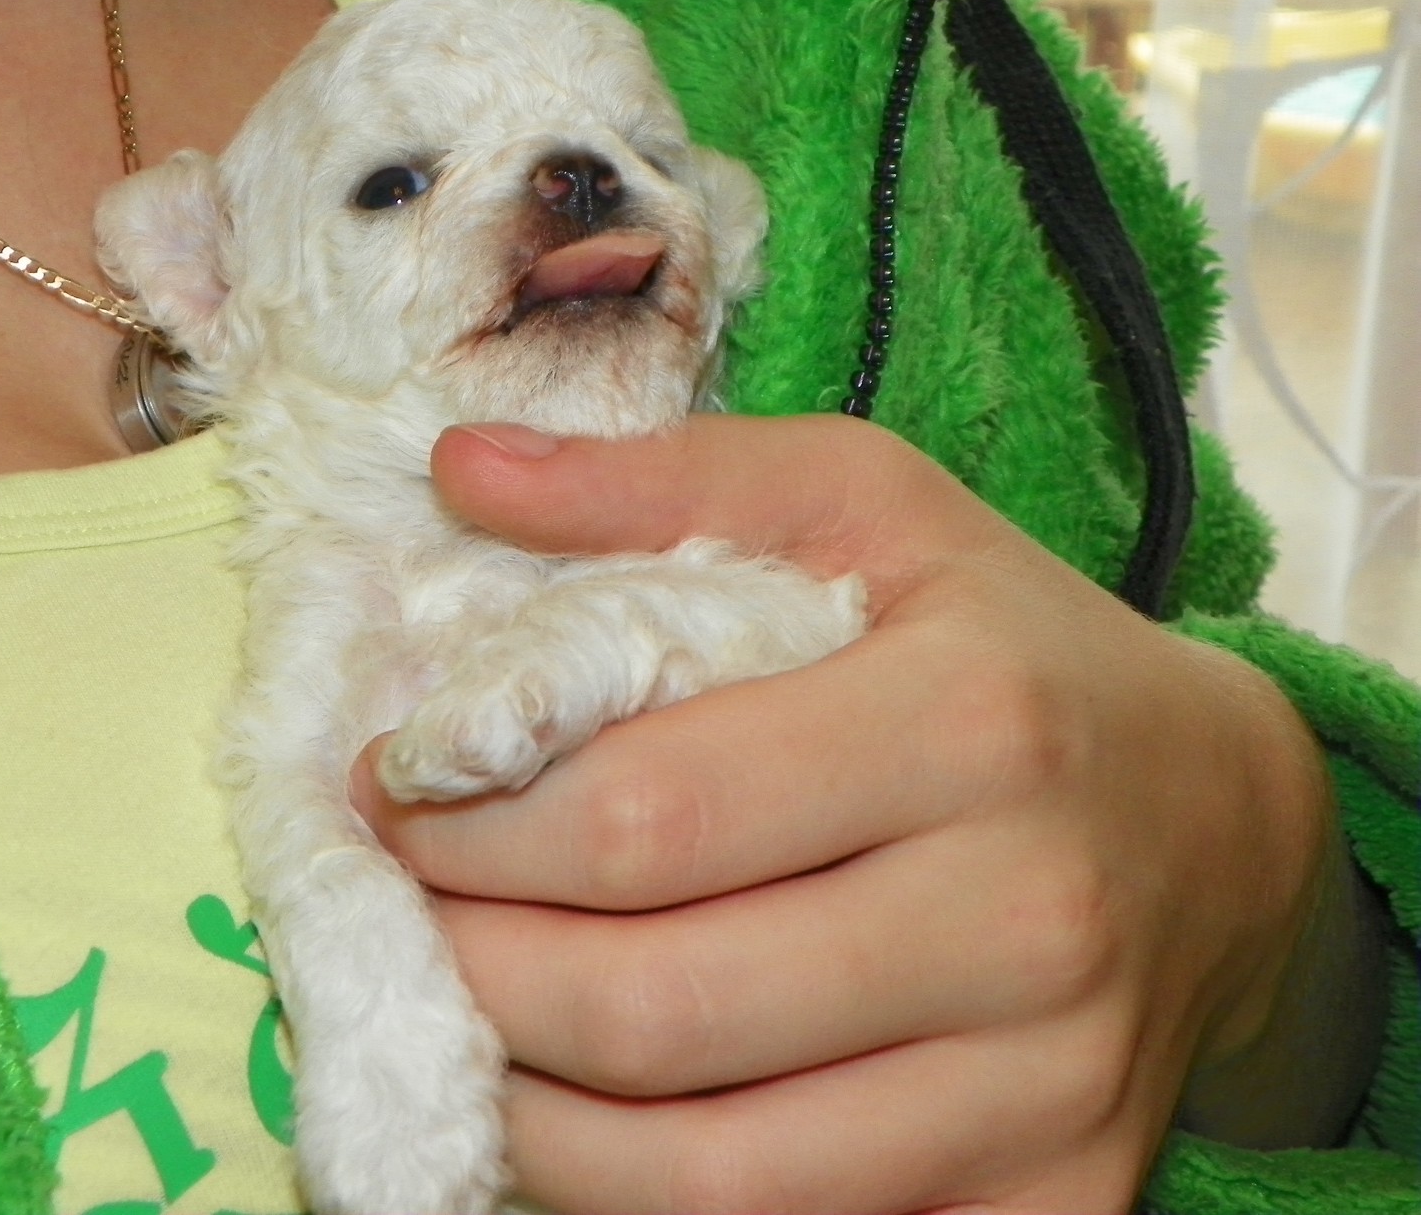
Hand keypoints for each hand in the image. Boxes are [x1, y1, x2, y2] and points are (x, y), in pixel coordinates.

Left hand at [351, 413, 1361, 1213]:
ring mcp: (1045, 1093)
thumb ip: (662, 479)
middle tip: (400, 917)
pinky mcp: (1051, 1205)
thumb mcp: (865, 505)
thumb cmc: (1008, 649)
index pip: (646, 814)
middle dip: (470, 970)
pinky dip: (641, 1199)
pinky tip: (580, 1109)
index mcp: (969, 724)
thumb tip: (460, 470)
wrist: (1219, 825)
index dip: (473, 825)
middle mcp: (1023, 922)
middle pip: (653, 1009)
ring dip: (525, 1112)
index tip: (391, 798)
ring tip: (457, 1019)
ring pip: (701, 1175)